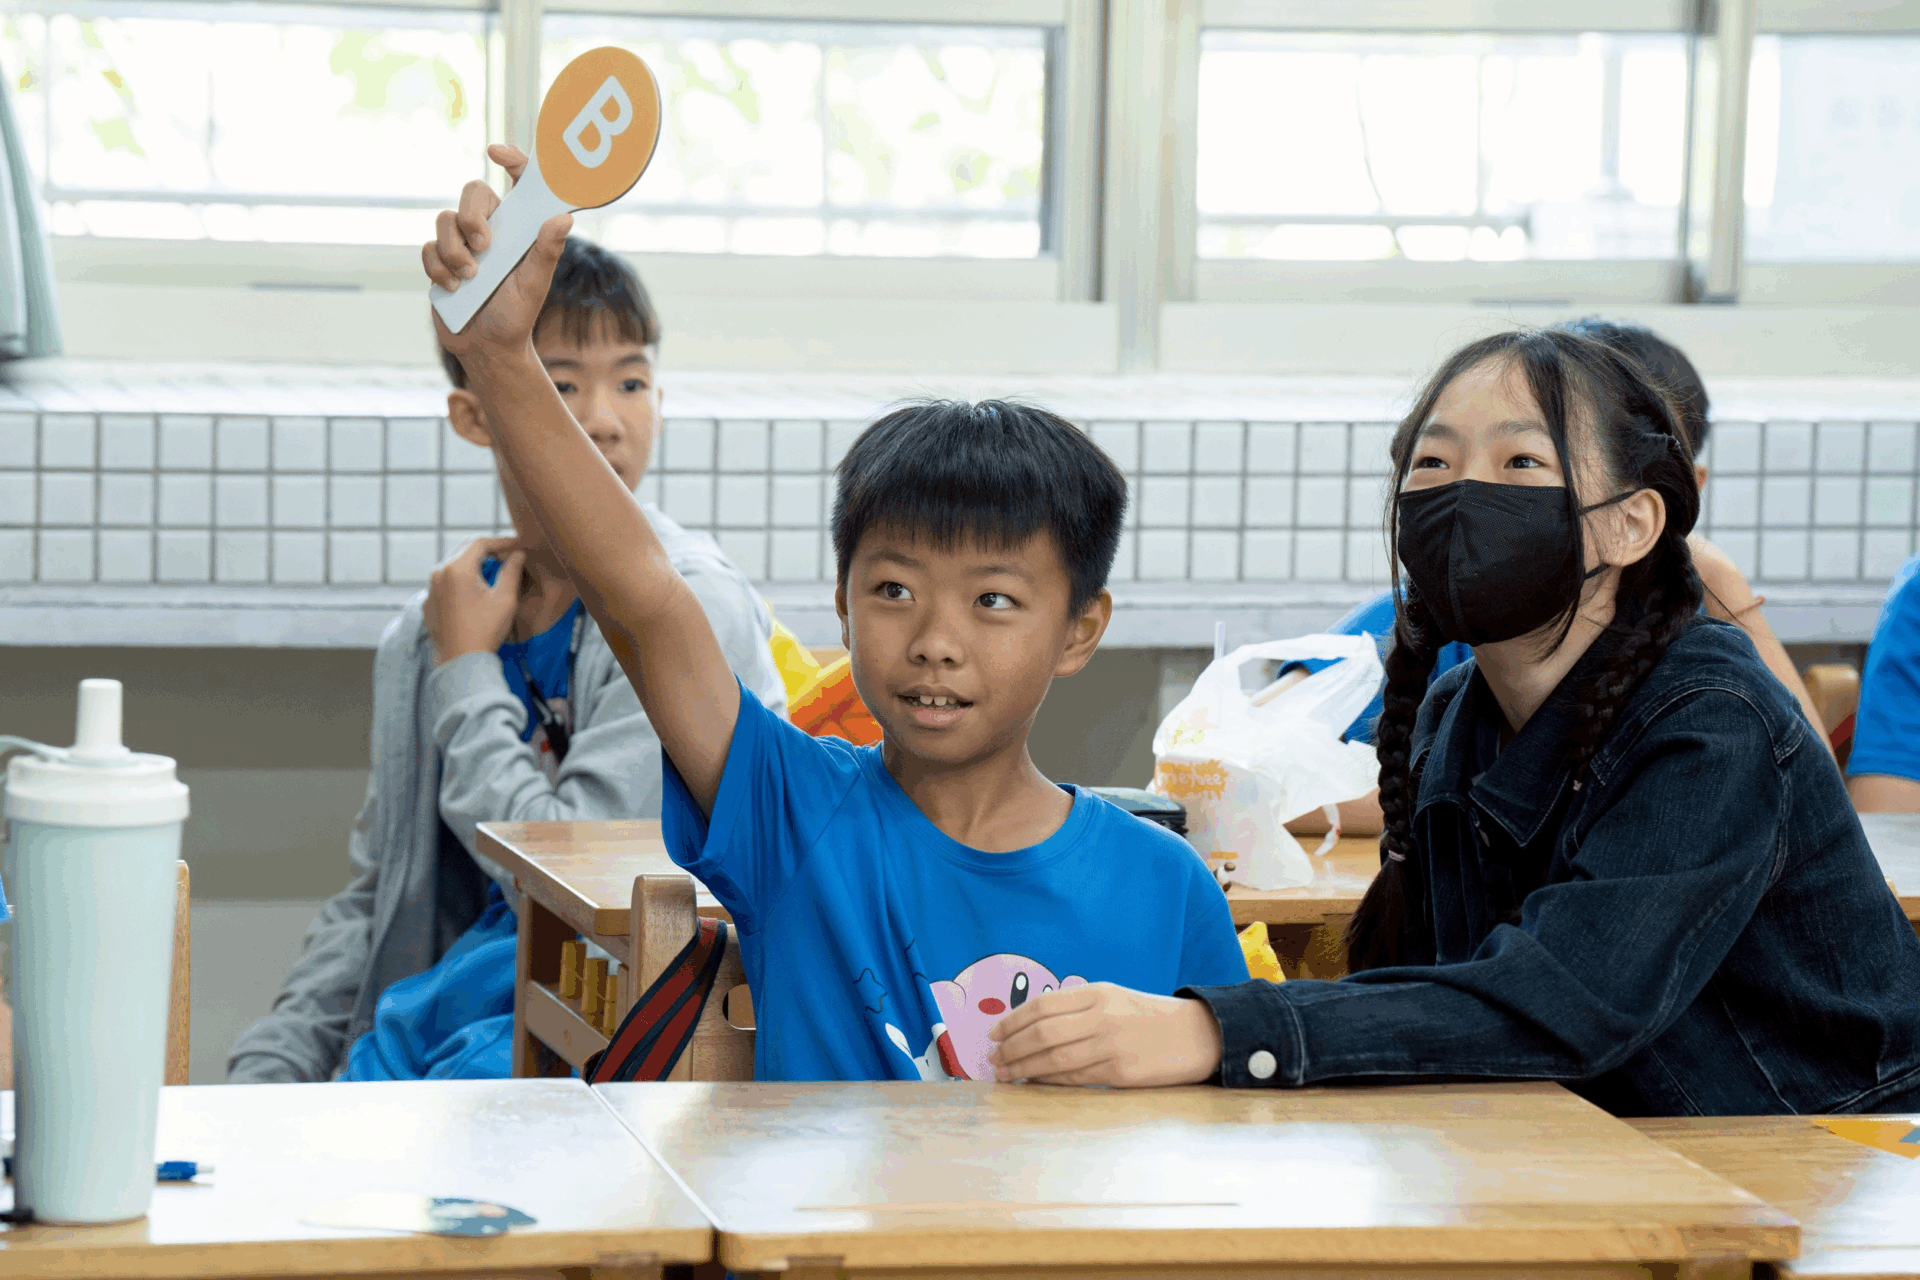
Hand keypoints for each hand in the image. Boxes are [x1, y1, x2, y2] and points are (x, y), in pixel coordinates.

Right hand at [423, 143, 572, 363]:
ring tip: (471, 279)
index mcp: (519, 228)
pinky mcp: (439, 259)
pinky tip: (454, 288)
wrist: (486, 347)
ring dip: (455, 251)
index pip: (517, 184)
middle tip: (484, 247)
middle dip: (472, 217)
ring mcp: (462, 242)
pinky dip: (440, 268)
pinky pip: (429, 247)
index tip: (496, 151)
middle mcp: (491, 228)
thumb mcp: (534, 285)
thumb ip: (546, 252)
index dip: (512, 160)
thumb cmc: (516, 316)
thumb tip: (564, 218)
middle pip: (473, 192)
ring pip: (445, 220)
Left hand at [424, 536, 524, 665]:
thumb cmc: (486, 629)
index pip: (480, 543)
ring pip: (453, 566)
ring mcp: (430, 589)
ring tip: (491, 571)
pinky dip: (460, 581)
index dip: (501, 542)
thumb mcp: (505, 598)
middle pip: (464, 551)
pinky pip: (444, 583)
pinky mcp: (428, 603)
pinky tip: (473, 592)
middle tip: (506, 555)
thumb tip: (518, 554)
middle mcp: (438, 573)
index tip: (517, 546)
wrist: (461, 662)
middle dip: (486, 551)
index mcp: (457, 568)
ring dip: (472, 565)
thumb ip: (512, 571)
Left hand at [987, 983, 1223, 1087]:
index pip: (1043, 1006)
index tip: (993, 1033)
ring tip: (1005, 1074)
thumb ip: (1078, 1008)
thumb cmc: (1149, 1017)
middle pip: (1043, 1033)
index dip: (1013, 1021)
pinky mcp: (1121, 1073)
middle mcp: (1102, 1016)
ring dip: (1024, 1068)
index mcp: (1098, 993)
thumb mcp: (1114, 998)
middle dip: (1011, 1047)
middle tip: (993, 1059)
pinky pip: (1075, 1078)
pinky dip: (1050, 1081)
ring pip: (1055, 1059)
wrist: (1197, 1035)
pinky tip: (1034, 1082)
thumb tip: (1032, 1027)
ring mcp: (1111, 1046)